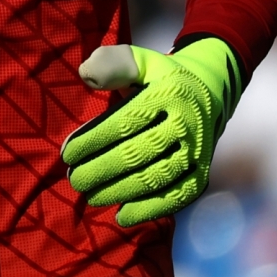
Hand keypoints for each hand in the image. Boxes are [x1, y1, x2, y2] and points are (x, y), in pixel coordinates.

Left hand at [61, 37, 241, 226]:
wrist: (209, 91)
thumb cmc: (159, 78)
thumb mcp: (139, 61)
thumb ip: (112, 63)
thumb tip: (86, 75)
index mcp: (169, 93)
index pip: (125, 123)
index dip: (93, 141)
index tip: (67, 154)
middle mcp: (187, 124)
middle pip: (139, 154)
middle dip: (101, 170)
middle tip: (74, 179)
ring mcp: (197, 151)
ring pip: (156, 178)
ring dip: (120, 191)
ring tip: (91, 196)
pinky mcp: (202, 173)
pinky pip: (177, 197)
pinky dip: (150, 209)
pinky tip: (122, 215)